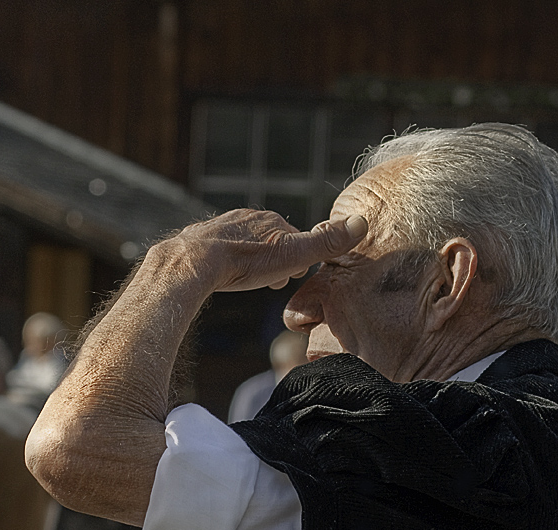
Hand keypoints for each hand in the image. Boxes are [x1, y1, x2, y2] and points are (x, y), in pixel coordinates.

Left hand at [147, 209, 367, 292]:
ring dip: (252, 263)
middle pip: (270, 240)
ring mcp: (222, 226)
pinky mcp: (201, 239)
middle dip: (275, 261)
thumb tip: (361, 222)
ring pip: (245, 245)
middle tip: (273, 283)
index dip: (299, 259)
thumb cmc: (247, 262)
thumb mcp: (295, 255)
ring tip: (249, 281)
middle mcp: (247, 218)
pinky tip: (223, 275)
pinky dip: (227, 262)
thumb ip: (326, 243)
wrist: (196, 262)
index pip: (295, 238)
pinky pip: (220, 250)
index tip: (295, 277)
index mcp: (271, 220)